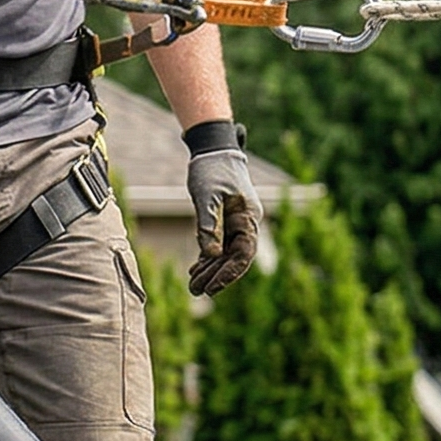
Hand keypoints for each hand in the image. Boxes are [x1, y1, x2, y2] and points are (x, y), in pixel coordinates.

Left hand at [184, 123, 261, 295]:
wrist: (214, 149)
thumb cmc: (212, 170)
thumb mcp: (207, 196)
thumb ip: (209, 226)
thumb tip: (211, 256)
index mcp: (248, 218)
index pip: (243, 253)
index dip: (229, 273)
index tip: (213, 287)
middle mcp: (245, 224)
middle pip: (234, 258)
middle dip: (216, 276)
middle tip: (196, 291)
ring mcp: (236, 223)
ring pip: (226, 254)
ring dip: (210, 270)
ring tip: (193, 285)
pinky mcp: (225, 221)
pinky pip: (219, 245)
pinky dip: (208, 258)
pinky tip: (196, 269)